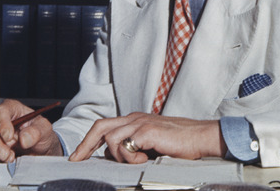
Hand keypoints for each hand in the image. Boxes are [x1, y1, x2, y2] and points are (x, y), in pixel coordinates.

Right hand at [0, 99, 62, 161]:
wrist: (40, 149)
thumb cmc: (40, 133)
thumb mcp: (45, 129)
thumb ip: (36, 132)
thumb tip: (24, 138)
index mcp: (12, 109)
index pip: (1, 112)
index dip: (2, 124)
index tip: (8, 136)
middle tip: (7, 153)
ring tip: (12, 157)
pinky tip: (7, 158)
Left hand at [68, 112, 225, 163]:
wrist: (201, 137)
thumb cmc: (180, 143)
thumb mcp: (152, 144)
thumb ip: (135, 147)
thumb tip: (117, 160)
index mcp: (134, 120)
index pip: (105, 126)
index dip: (89, 141)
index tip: (79, 156)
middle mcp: (134, 118)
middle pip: (100, 126)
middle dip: (85, 145)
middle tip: (77, 160)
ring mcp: (140, 122)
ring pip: (110, 138)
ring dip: (118, 155)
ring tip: (136, 161)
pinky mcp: (148, 130)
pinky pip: (125, 145)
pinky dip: (129, 156)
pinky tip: (143, 159)